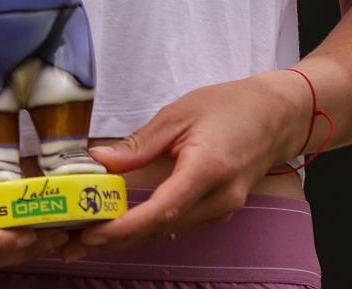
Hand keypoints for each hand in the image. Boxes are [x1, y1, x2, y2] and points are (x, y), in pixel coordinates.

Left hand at [75, 71, 309, 255]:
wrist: (279, 115)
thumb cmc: (231, 107)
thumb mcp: (179, 114)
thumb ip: (140, 143)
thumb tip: (100, 160)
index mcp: (207, 171)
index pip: (161, 211)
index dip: (124, 227)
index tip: (91, 233)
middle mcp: (218, 200)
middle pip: (160, 230)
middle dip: (115, 240)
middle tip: (72, 244)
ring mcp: (223, 210)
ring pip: (168, 232)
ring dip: (128, 238)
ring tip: (86, 239)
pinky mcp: (220, 210)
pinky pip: (178, 225)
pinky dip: (148, 229)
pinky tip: (121, 226)